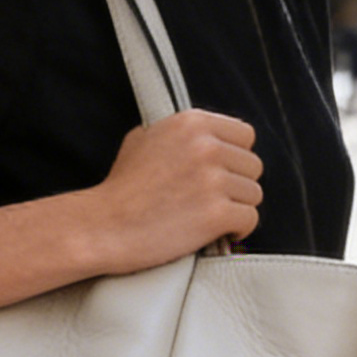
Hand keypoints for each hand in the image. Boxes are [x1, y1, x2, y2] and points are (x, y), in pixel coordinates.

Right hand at [90, 111, 261, 272]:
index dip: (235, 158)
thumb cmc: (120, 188)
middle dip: (237, 185)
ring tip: (210, 217)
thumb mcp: (143, 139)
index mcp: (192, 123)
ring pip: (254, 194)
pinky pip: (250, 219)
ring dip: (236, 208)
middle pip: (253, 165)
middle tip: (212, 200)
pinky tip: (219, 233)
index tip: (221, 173)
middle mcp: (206, 146)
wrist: (102, 226)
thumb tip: (207, 138)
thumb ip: (180, 134)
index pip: (245, 135)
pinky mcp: (217, 213)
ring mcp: (213, 180)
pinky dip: (237, 230)